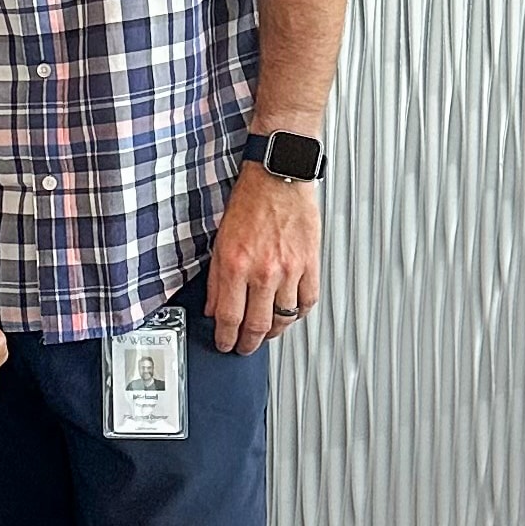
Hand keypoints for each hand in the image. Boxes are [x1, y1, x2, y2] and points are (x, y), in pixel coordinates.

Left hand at [205, 164, 321, 353]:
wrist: (278, 177)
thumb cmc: (249, 202)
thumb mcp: (220, 240)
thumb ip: (217, 279)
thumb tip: (213, 308)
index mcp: (236, 263)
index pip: (229, 317)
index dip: (226, 337)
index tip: (224, 344)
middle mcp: (264, 270)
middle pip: (258, 325)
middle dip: (248, 343)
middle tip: (243, 347)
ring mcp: (290, 269)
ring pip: (284, 318)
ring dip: (273, 333)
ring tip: (264, 335)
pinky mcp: (310, 264)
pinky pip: (307, 302)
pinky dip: (298, 315)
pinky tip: (289, 315)